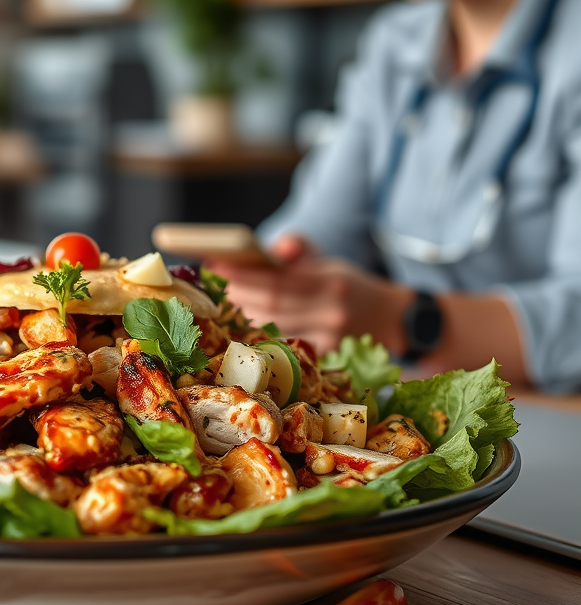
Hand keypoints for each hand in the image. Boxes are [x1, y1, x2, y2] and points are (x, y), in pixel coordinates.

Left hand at [206, 236, 412, 355]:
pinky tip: (244, 320)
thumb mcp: (329, 261)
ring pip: (274, 326)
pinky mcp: (327, 356)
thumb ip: (300, 248)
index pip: (277, 281)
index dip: (243, 275)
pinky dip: (262, 331)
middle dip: (237, 293)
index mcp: (331, 283)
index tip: (216, 265)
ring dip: (244, 312)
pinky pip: (284, 343)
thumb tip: (277, 248)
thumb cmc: (348, 285)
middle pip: (271, 306)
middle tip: (213, 282)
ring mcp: (329, 338)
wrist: (391, 319)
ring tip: (224, 297)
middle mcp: (331, 312)